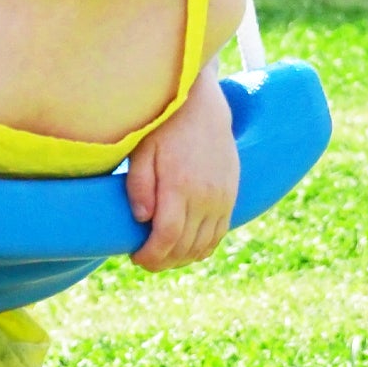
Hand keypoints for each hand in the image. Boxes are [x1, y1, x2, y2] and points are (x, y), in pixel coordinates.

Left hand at [125, 70, 237, 270]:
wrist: (201, 105)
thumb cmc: (164, 127)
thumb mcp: (143, 151)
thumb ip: (139, 185)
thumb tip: (142, 219)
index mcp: (180, 185)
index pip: (168, 237)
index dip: (152, 256)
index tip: (136, 258)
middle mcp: (206, 195)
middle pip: (186, 246)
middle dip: (163, 261)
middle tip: (146, 260)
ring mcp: (222, 197)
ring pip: (204, 244)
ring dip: (183, 258)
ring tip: (163, 256)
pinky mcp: (231, 195)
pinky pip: (220, 233)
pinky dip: (204, 248)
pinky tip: (187, 250)